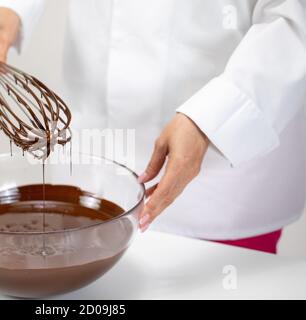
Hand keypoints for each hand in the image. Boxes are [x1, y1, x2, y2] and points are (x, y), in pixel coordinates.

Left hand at [137, 113, 208, 231]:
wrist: (203, 120)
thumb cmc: (183, 126)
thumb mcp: (162, 143)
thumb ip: (152, 164)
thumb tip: (143, 179)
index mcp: (179, 165)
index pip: (164, 191)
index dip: (153, 206)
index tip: (144, 217)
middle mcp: (187, 173)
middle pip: (169, 198)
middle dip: (155, 213)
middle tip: (143, 225)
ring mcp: (190, 173)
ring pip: (172, 194)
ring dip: (159, 206)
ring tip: (146, 216)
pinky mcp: (190, 171)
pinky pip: (176, 187)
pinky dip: (164, 194)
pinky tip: (152, 196)